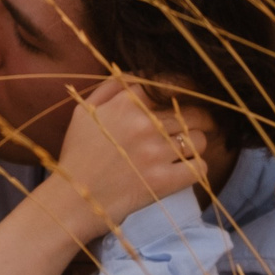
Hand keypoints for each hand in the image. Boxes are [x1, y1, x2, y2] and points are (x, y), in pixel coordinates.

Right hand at [47, 75, 210, 235]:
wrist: (71, 199)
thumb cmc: (77, 155)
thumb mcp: (84, 111)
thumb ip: (111, 87)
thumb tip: (140, 75)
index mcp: (125, 103)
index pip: (171, 85)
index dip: (186, 89)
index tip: (190, 97)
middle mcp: (144, 124)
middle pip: (193, 112)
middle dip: (200, 117)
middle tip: (203, 124)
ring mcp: (155, 153)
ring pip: (199, 139)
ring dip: (196, 143)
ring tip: (188, 149)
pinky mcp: (163, 181)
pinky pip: (199, 168)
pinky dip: (197, 168)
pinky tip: (186, 169)